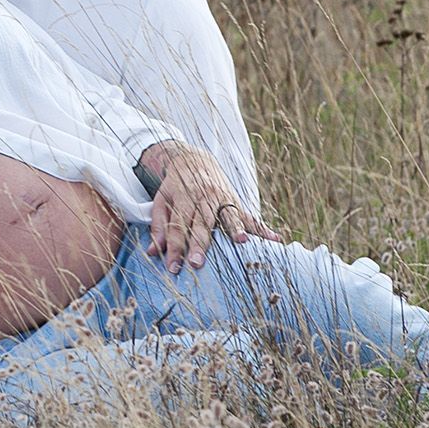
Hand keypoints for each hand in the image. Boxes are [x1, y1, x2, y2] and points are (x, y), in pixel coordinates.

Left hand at [139, 140, 281, 272]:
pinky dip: (262, 228)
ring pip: (228, 216)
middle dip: (199, 244)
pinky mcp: (236, 201)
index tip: (173, 268)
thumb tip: (153, 252)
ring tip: (240, 242)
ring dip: (235, 228)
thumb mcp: (161, 201)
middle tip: (197, 263)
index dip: (175, 248)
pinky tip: (275, 238)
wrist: (194, 160)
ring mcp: (223, 198)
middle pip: (201, 224)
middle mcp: (204, 197)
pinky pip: (250, 216)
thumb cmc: (176, 187)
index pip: (177, 226)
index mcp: (183, 197)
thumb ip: (158, 226)